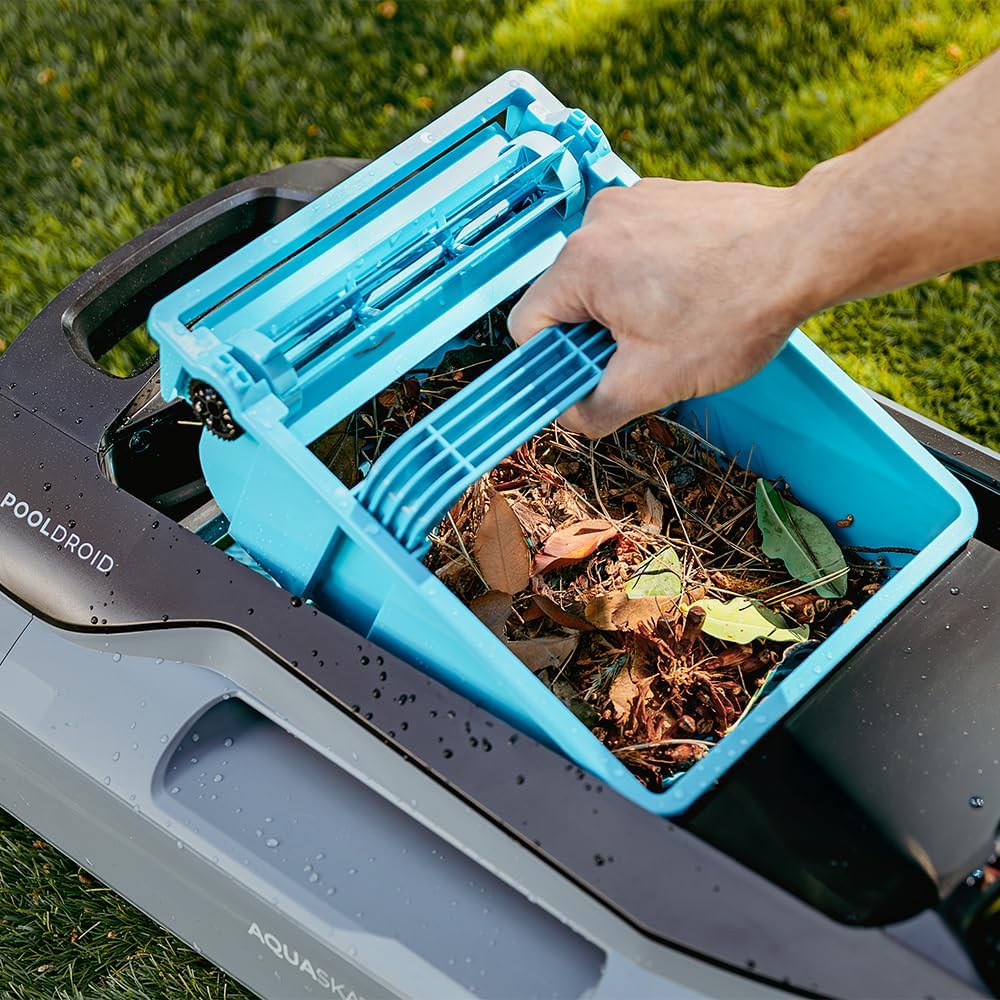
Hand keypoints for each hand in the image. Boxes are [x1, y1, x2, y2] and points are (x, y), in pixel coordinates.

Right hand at [507, 177, 818, 437]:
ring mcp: (633, 202)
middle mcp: (598, 222)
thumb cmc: (736, 309)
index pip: (528, 327)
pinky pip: (635, 249)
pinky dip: (654, 276)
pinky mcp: (664, 197)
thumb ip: (594, 409)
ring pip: (602, 276)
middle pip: (566, 300)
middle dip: (598, 336)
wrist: (807, 248)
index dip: (554, 365)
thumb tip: (571, 415)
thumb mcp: (653, 382)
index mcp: (581, 264)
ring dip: (628, 307)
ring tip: (681, 320)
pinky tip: (696, 291)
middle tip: (648, 354)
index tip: (588, 378)